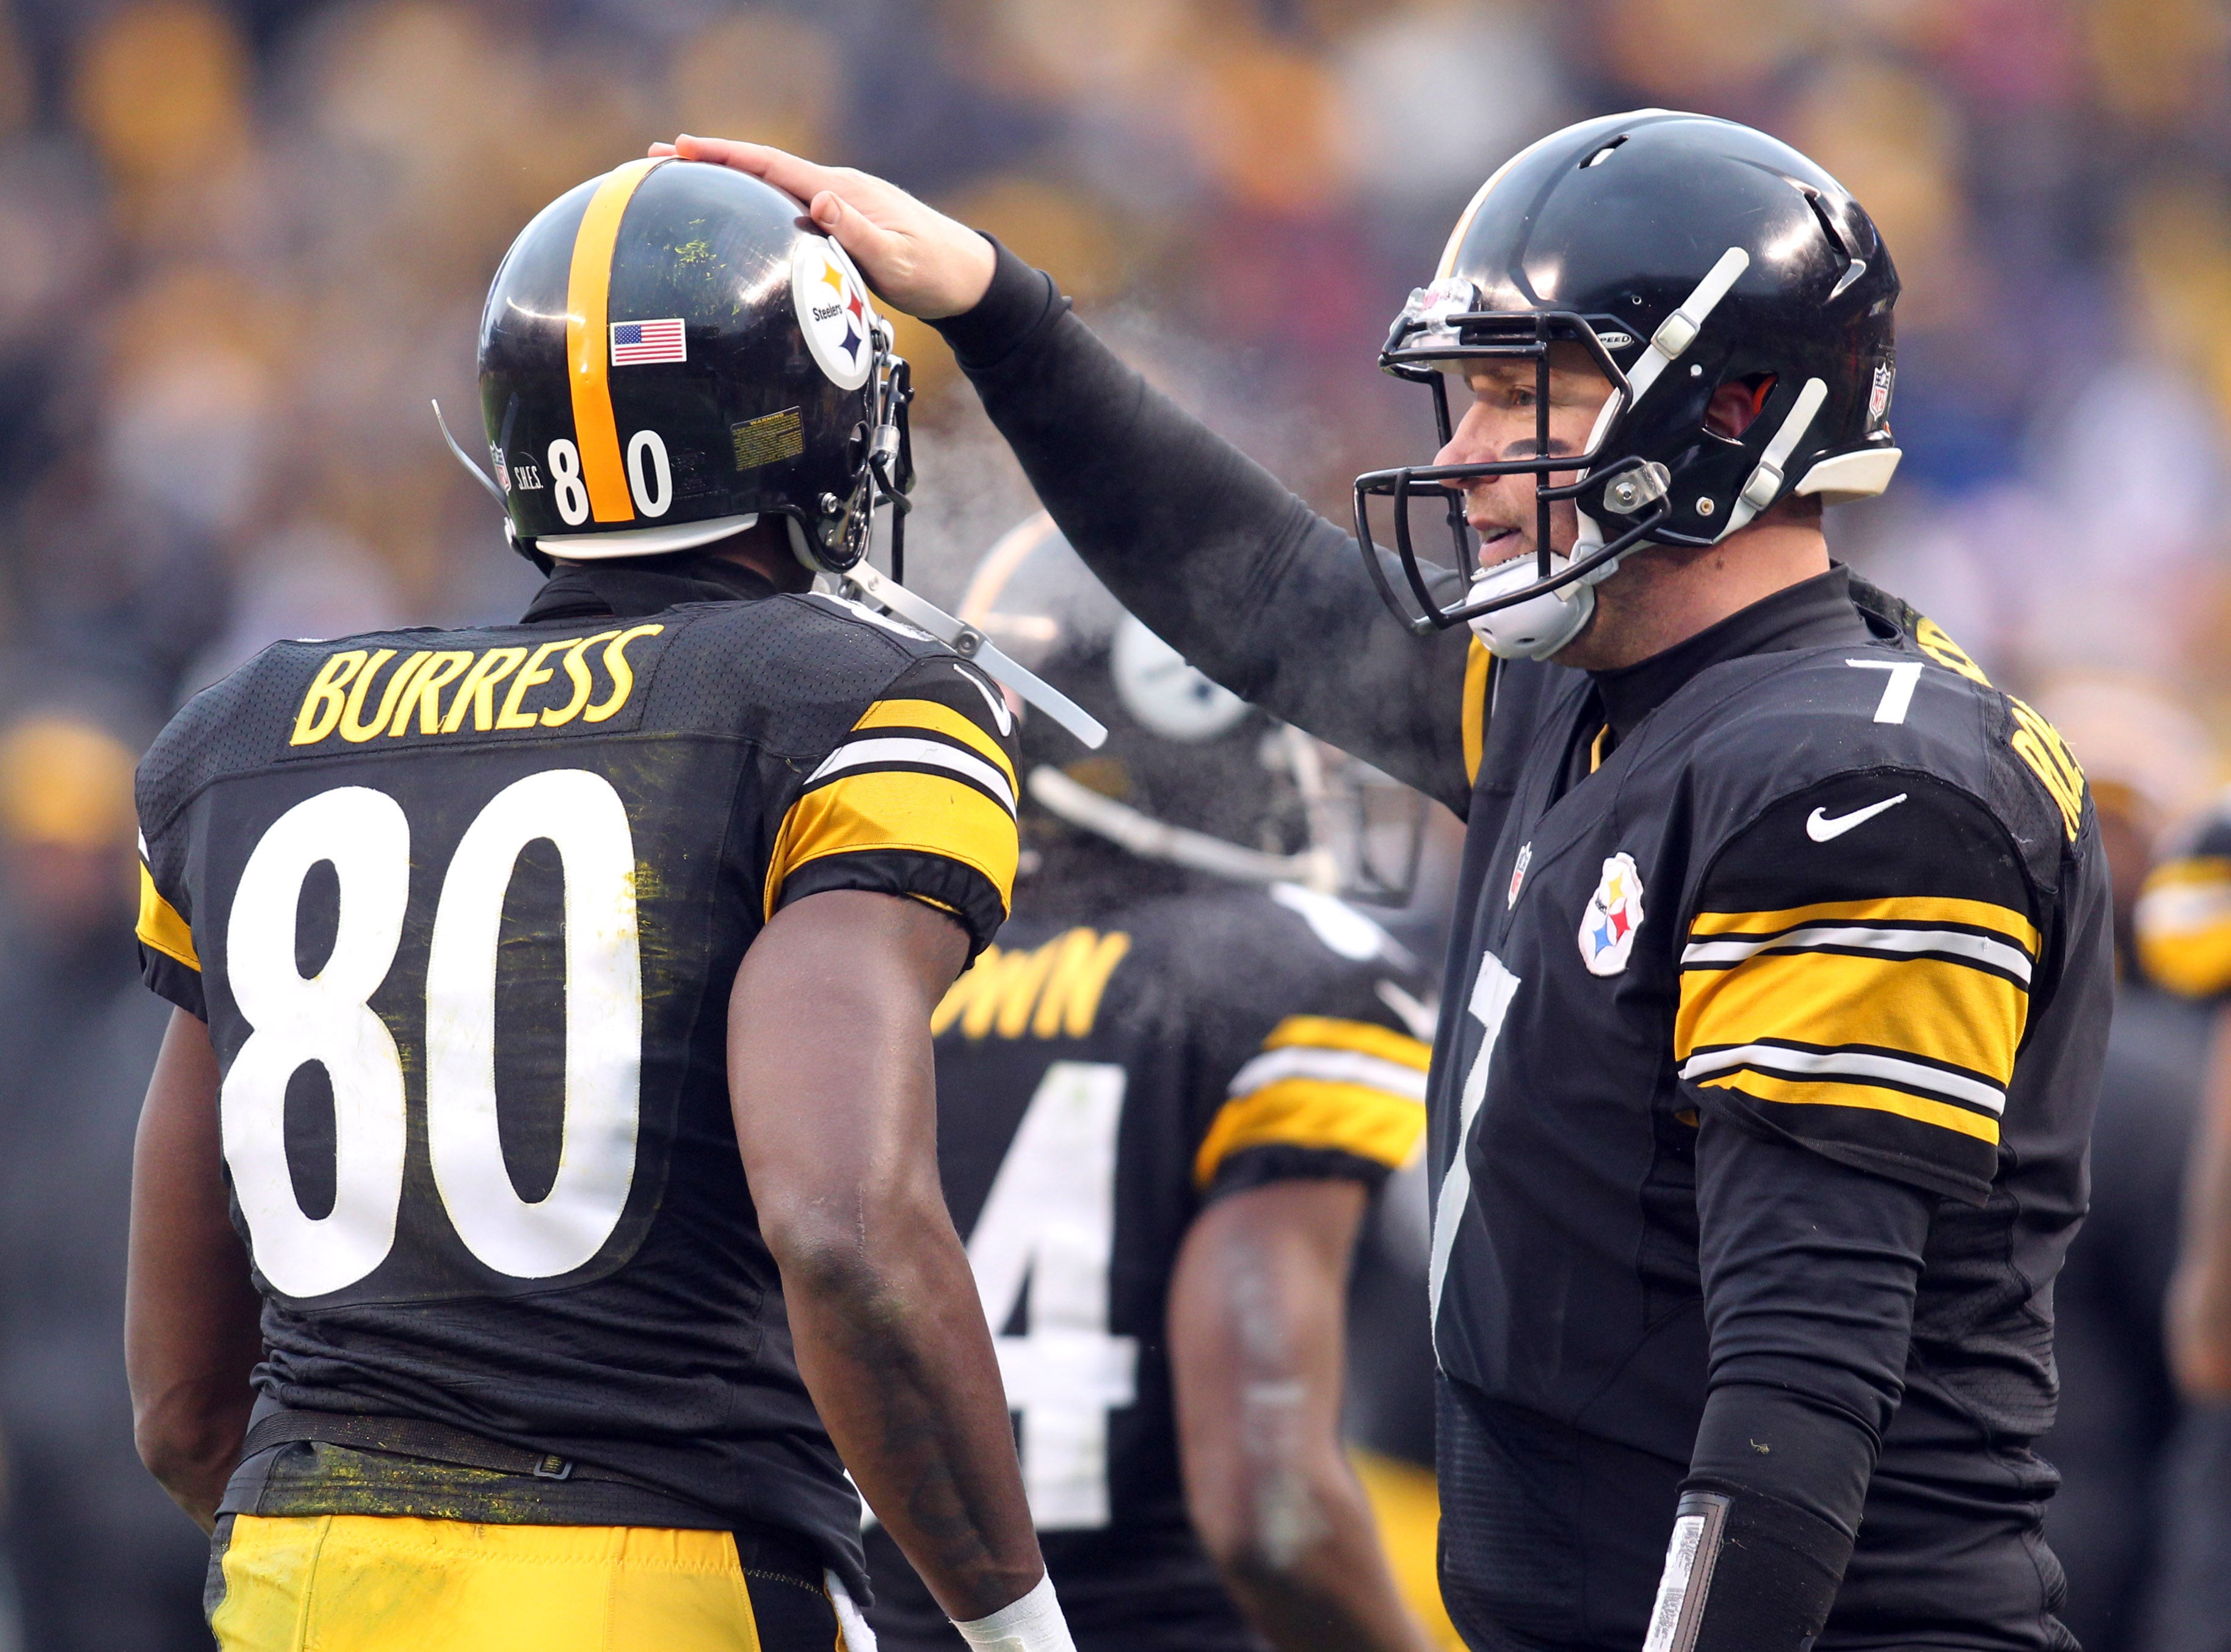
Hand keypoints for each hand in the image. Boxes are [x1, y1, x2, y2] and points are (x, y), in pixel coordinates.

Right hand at [650, 136, 996, 319]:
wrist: (968, 279)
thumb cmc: (934, 273)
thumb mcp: (896, 259)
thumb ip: (857, 232)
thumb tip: (817, 201)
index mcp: (841, 192)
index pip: (772, 166)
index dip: (726, 156)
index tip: (682, 148)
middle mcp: (836, 191)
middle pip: (763, 170)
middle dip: (712, 162)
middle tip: (659, 159)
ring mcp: (839, 207)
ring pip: (773, 189)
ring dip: (730, 183)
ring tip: (683, 183)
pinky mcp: (843, 225)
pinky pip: (788, 209)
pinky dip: (756, 204)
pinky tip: (738, 218)